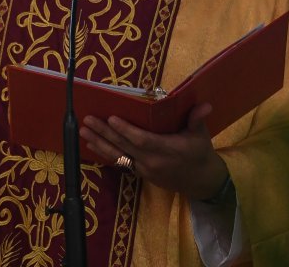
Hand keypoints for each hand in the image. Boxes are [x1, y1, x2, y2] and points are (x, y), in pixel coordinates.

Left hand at [80, 103, 229, 200]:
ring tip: (83, 132)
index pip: (143, 141)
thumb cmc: (200, 154)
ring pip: (118, 156)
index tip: (111, 118)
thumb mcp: (201, 136)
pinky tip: (92, 144)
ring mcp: (145, 170)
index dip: (126, 131)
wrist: (201, 183)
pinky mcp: (140, 174)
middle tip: (87, 121)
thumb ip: (197, 119)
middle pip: (125, 147)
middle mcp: (153, 162)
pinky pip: (120, 163)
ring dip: (99, 143)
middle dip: (104, 133)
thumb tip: (205, 105)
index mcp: (168, 150)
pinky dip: (105, 153)